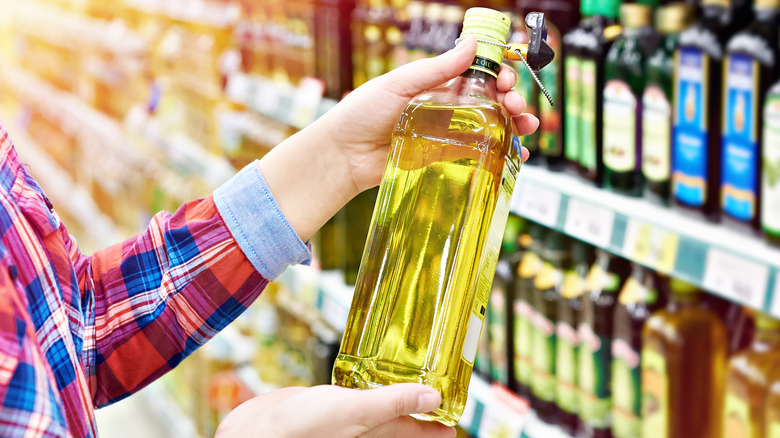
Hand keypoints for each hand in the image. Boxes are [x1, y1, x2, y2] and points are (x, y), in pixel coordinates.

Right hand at [215, 384, 455, 437]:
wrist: (256, 430)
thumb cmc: (302, 429)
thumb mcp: (356, 412)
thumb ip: (393, 402)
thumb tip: (434, 398)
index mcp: (378, 436)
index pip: (419, 435)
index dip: (439, 427)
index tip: (457, 417)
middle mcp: (367, 430)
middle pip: (405, 423)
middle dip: (424, 410)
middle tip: (443, 392)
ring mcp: (350, 418)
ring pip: (383, 409)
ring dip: (399, 396)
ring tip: (416, 379)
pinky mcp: (332, 405)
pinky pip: (360, 396)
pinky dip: (372, 386)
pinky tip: (373, 372)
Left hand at [318, 36, 537, 192]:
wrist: (342, 156)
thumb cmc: (362, 113)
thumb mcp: (398, 84)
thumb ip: (435, 69)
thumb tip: (471, 44)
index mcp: (436, 84)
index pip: (477, 74)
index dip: (498, 73)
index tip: (506, 77)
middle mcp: (447, 108)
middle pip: (492, 100)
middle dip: (512, 98)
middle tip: (515, 103)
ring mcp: (448, 134)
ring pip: (492, 127)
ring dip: (515, 124)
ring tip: (524, 126)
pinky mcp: (445, 159)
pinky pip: (479, 155)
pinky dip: (503, 153)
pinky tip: (517, 153)